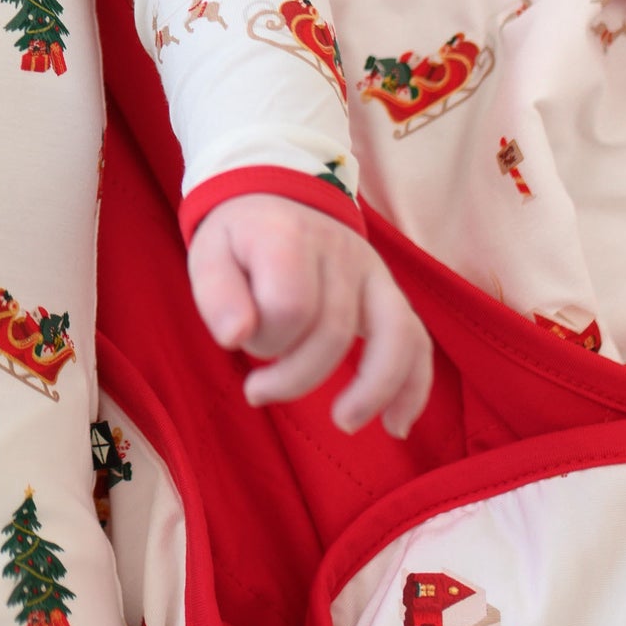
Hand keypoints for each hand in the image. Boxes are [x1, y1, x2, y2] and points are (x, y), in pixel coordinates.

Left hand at [187, 191, 432, 437]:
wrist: (273, 200)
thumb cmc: (238, 239)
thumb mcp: (209, 254)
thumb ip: (215, 294)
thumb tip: (234, 337)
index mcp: (288, 235)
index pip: (290, 306)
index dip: (265, 338)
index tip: (240, 339)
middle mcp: (339, 249)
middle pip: (334, 330)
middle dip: (294, 375)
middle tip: (258, 390)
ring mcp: (372, 270)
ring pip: (392, 335)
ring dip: (372, 389)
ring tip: (343, 422)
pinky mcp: (389, 292)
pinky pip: (417, 340)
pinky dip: (413, 387)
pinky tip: (395, 425)